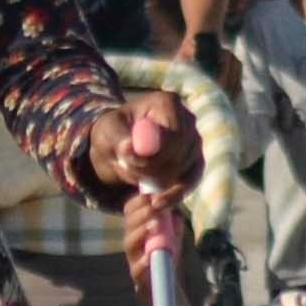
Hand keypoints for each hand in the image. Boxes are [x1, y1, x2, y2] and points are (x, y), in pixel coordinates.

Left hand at [108, 89, 201, 204]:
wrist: (121, 145)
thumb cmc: (114, 133)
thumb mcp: (108, 133)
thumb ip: (118, 139)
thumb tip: (129, 147)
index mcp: (169, 103)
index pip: (172, 136)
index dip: (152, 156)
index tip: (128, 162)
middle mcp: (189, 119)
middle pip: (178, 155)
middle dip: (150, 170)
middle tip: (127, 168)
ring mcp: (195, 141)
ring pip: (182, 171)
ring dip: (155, 180)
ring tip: (133, 172)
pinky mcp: (197, 161)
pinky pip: (191, 182)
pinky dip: (174, 194)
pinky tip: (157, 202)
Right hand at [119, 179, 192, 279]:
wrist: (164, 287)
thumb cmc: (166, 258)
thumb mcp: (172, 237)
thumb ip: (173, 222)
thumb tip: (175, 206)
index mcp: (137, 230)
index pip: (130, 211)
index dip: (138, 202)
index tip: (150, 196)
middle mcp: (131, 242)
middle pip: (129, 225)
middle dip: (141, 214)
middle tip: (154, 207)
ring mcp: (133, 259)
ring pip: (129, 244)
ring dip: (140, 232)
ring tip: (154, 225)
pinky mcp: (137, 277)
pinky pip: (136, 269)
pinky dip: (142, 262)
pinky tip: (150, 256)